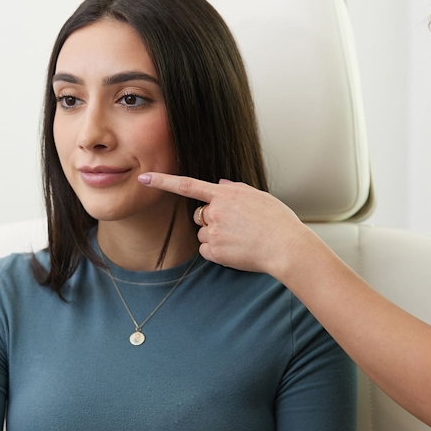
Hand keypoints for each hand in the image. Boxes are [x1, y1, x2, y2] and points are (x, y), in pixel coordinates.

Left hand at [139, 172, 310, 277]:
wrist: (286, 247)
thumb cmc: (278, 221)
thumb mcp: (259, 196)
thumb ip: (235, 189)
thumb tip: (218, 184)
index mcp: (225, 194)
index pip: (187, 185)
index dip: (163, 181)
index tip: (144, 178)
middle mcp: (215, 211)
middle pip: (198, 215)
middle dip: (210, 220)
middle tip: (236, 226)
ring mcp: (214, 232)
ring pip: (203, 234)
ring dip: (216, 236)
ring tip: (241, 239)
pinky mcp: (215, 251)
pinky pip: (206, 250)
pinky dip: (218, 252)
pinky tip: (237, 250)